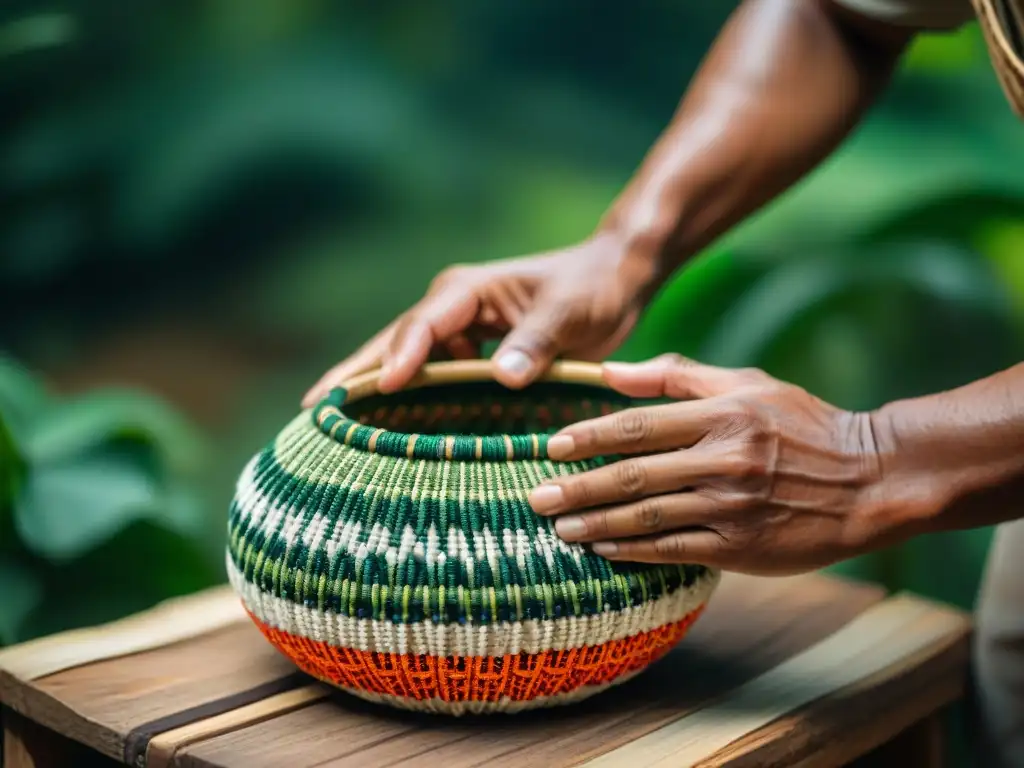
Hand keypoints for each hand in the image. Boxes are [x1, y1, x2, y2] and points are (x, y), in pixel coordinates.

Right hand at [302, 232, 658, 405]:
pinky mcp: (470, 352)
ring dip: (369, 392)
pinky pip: (431, 379)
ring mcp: (456, 332)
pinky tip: (387, 430)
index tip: (381, 388)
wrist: (612, 279)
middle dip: (352, 375)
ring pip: (402, 364)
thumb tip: (504, 377)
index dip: (399, 357)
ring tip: (329, 426)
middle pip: (391, 345)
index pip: (422, 326)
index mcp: (467, 291)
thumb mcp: (569, 312)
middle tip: (311, 410)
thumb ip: (537, 342)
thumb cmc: (591, 288)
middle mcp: (451, 310)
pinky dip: (406, 401)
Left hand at [529, 354, 899, 574]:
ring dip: (595, 523)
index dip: (589, 437)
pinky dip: (633, 551)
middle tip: (534, 497)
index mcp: (722, 413)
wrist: (869, 479)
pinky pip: (675, 550)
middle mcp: (724, 459)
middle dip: (577, 487)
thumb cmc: (803, 424)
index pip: (638, 424)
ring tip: (557, 528)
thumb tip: (610, 373)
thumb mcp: (746, 383)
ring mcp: (732, 506)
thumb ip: (677, 375)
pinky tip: (601, 549)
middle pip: (633, 475)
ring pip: (648, 517)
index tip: (549, 447)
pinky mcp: (742, 546)